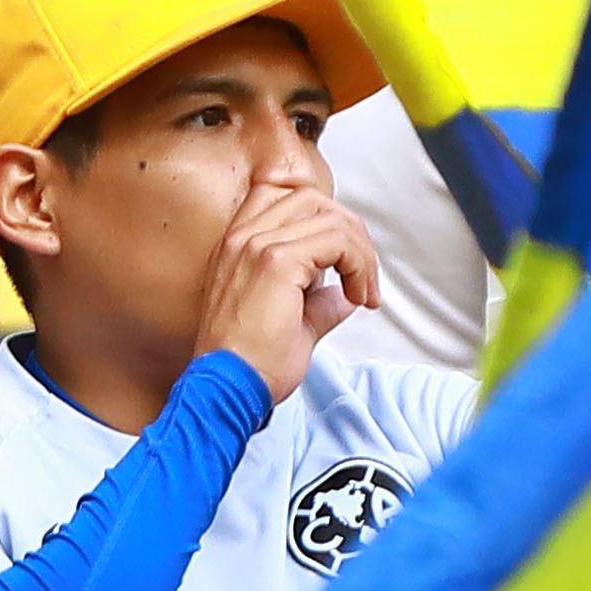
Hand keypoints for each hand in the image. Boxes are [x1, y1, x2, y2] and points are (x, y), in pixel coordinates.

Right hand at [194, 165, 368, 389]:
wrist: (226, 389)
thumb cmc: (246, 365)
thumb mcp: (291, 323)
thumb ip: (317, 301)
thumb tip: (343, 295)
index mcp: (240, 246)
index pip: (293, 204)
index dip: (330, 228)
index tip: (347, 269)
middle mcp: (244, 237)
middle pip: (316, 202)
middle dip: (352, 235)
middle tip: (365, 277)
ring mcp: (257, 245)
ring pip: (331, 217)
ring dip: (360, 252)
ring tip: (364, 289)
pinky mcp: (276, 261)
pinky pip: (337, 239)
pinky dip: (359, 264)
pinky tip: (358, 295)